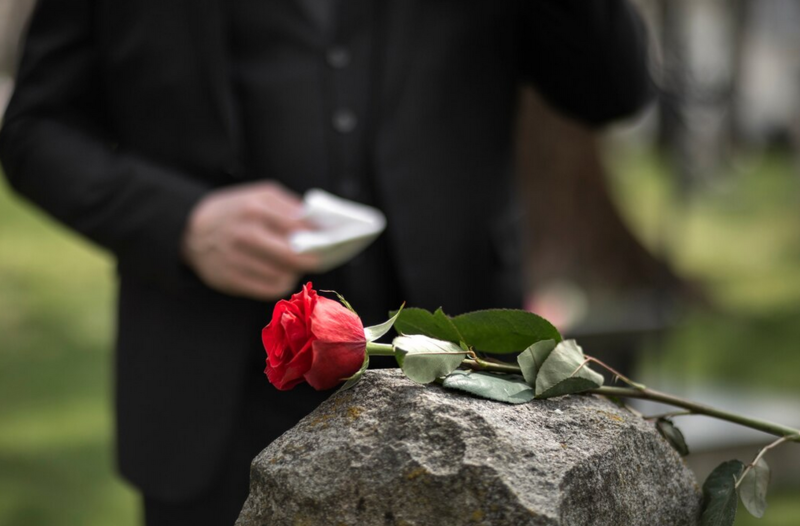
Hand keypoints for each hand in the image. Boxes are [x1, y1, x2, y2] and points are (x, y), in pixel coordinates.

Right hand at [181, 181, 319, 299]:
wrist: (189, 230)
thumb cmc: (233, 211)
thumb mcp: (258, 196)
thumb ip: (289, 206)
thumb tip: (319, 224)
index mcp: (255, 209)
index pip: (299, 227)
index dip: (320, 236)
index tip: (334, 239)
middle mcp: (245, 235)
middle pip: (293, 256)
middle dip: (313, 259)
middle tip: (322, 257)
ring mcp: (236, 260)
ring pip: (282, 276)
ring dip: (296, 272)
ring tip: (300, 265)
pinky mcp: (230, 280)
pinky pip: (268, 289)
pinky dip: (281, 283)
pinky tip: (284, 274)